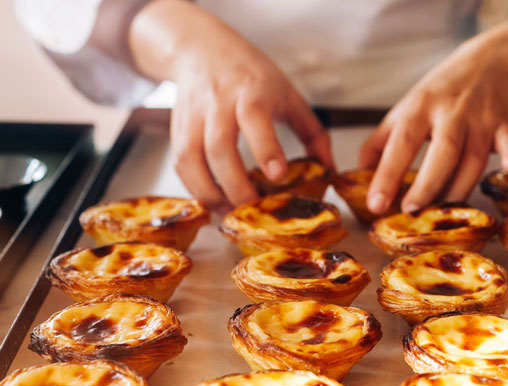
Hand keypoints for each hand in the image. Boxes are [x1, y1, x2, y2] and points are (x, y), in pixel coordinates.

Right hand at [130, 0, 332, 210]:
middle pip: (220, 147)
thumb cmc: (251, 75)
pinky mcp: (177, 129)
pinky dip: (194, 188)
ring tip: (230, 214)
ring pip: (192, 158)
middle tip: (253, 209)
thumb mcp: (289, 95)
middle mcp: (219, 102)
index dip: (265, 148)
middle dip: (235, 184)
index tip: (277, 175)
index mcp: (252, 91)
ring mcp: (194, 115)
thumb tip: (329, 171)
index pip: (255, 118)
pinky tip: (212, 201)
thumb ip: (313, 133)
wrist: (203, 50)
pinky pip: (180, 163)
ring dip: (210, 192)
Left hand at [359, 10, 507, 213]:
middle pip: (443, 153)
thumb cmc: (443, 90)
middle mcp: (451, 112)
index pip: (401, 142)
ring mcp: (481, 118)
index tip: (376, 204)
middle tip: (411, 212)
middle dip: (427, 185)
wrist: (492, 61)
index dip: (387, 175)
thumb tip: (359, 174)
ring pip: (473, 160)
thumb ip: (381, 141)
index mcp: (420, 107)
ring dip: (459, 189)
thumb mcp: (408, 106)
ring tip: (443, 213)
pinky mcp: (507, 123)